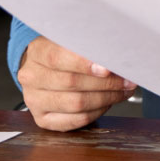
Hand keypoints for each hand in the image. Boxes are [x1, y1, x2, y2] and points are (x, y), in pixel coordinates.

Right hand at [17, 36, 136, 131]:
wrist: (46, 68)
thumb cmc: (67, 52)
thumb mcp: (75, 40)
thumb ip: (91, 45)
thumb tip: (117, 56)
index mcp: (38, 52)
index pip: (57, 57)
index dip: (84, 63)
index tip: (107, 67)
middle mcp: (31, 77)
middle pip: (71, 82)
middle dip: (106, 82)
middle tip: (128, 79)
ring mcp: (34, 100)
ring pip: (75, 103)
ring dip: (106, 98)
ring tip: (123, 90)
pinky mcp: (42, 119)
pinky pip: (75, 120)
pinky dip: (97, 112)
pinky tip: (109, 102)